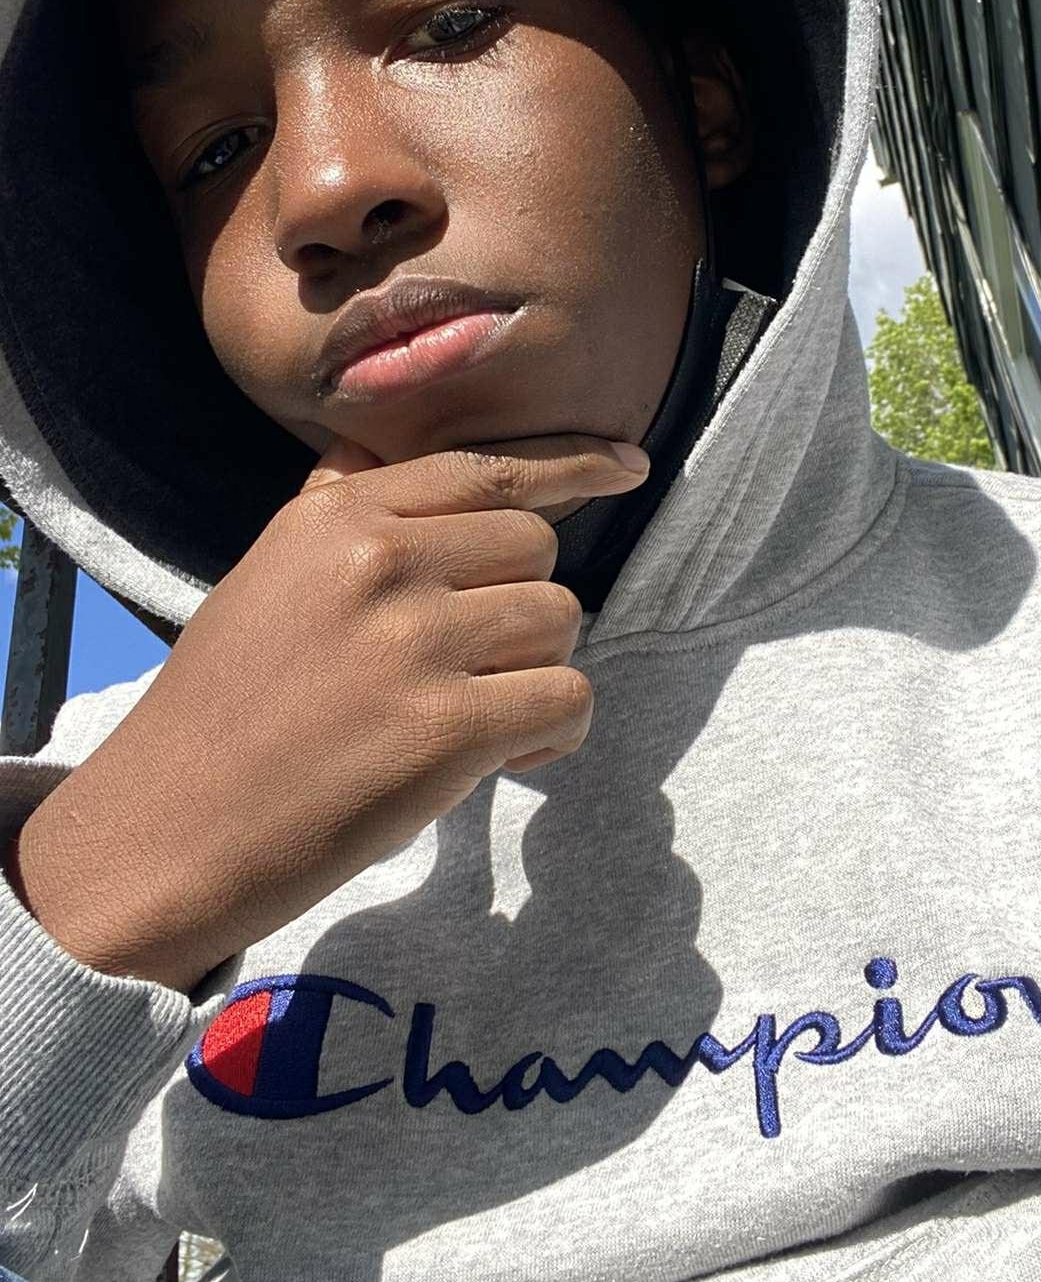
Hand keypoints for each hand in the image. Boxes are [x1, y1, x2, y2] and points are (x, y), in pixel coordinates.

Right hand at [4, 433, 648, 991]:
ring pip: (561, 619)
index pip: (486, 467)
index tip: (628, 465)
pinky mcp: (448, 728)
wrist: (171, 826)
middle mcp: (380, 561)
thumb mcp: (270, 573)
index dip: (572, 465)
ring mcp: (416, 642)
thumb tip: (399, 456)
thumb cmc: (227, 705)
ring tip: (474, 715)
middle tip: (471, 664)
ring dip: (537, 671)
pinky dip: (550, 733)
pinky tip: (500, 755)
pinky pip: (568, 697)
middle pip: (537, 548)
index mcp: (337, 517)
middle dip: (522, 605)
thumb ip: (340, 508)